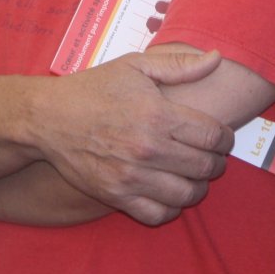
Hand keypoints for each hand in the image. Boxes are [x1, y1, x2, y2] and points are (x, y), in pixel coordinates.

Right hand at [31, 48, 234, 224]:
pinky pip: (157, 214)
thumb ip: (181, 65)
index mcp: (158, 115)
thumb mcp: (137, 65)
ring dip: (199, 187)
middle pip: (205, 166)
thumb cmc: (95, 88)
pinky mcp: (114, 196)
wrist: (47, 117)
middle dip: (217, 163)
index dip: (227, 139)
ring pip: (186, 194)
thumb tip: (216, 59)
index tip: (223, 138)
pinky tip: (172, 194)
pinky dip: (172, 208)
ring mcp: (131, 176)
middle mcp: (148, 148)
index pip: (214, 135)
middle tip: (213, 158)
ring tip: (196, 177)